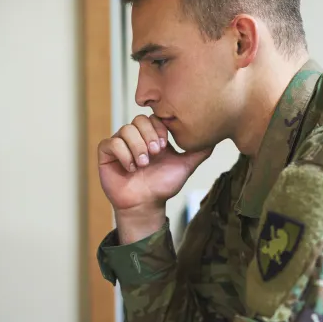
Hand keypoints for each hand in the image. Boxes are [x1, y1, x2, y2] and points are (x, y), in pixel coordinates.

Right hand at [97, 115, 212, 214]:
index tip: (166, 145)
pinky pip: (111, 143)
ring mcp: (120, 144)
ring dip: (137, 147)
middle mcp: (135, 137)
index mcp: (152, 135)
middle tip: (156, 153)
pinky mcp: (106, 154)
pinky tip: (131, 167)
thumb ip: (199, 151)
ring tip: (144, 164)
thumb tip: (216, 137)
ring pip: (125, 130)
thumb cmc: (163, 185)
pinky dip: (123, 154)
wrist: (147, 204)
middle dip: (148, 136)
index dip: (159, 128)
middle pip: (138, 120)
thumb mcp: (185, 165)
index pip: (153, 117)